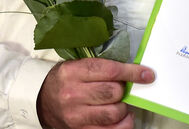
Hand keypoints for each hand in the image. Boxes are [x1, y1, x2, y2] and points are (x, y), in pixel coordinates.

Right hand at [37, 58, 154, 128]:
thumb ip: (100, 67)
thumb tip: (132, 71)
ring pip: (114, 112)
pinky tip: (121, 118)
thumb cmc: (64, 81)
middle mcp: (72, 94)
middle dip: (123, 90)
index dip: (132, 72)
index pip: (109, 70)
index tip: (147, 74)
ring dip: (123, 108)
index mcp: (72, 72)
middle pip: (114, 92)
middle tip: (121, 89)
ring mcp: (76, 116)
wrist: (41, 102)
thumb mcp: (75, 66)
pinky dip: (122, 125)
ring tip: (119, 104)